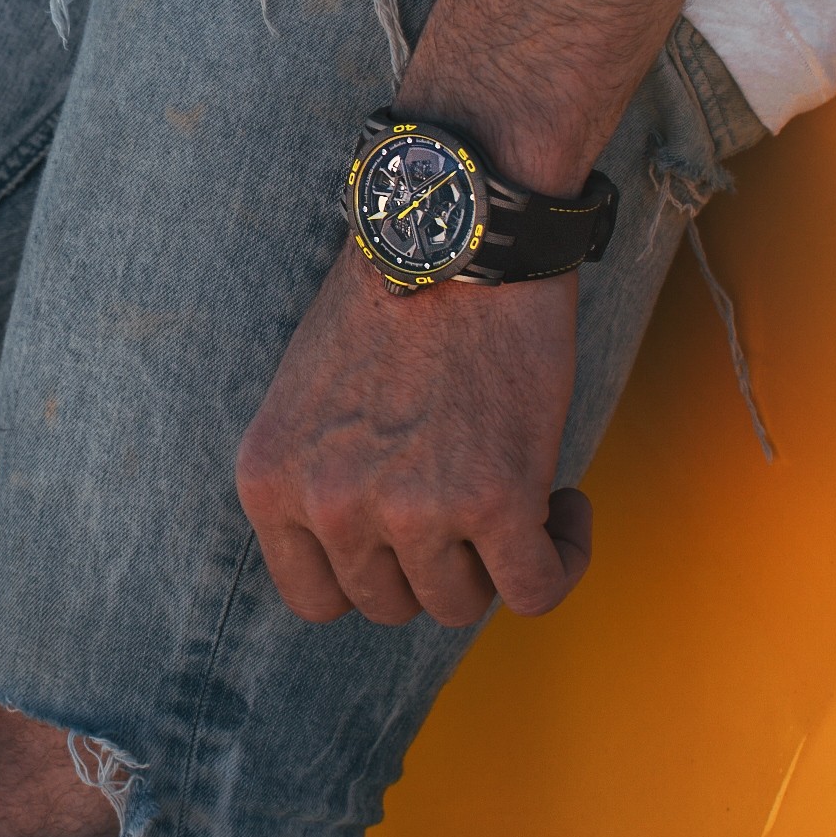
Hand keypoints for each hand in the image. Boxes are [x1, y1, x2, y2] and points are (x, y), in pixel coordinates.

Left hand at [237, 253, 593, 627]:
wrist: (460, 231)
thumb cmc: (391, 297)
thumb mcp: (306, 397)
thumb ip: (318, 476)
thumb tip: (361, 553)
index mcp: (270, 481)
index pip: (313, 598)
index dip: (368, 576)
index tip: (404, 541)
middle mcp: (330, 506)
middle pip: (390, 604)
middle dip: (433, 564)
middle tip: (465, 501)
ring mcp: (411, 511)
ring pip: (460, 605)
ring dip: (494, 560)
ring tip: (516, 491)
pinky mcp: (497, 501)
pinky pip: (536, 591)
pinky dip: (562, 559)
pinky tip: (565, 506)